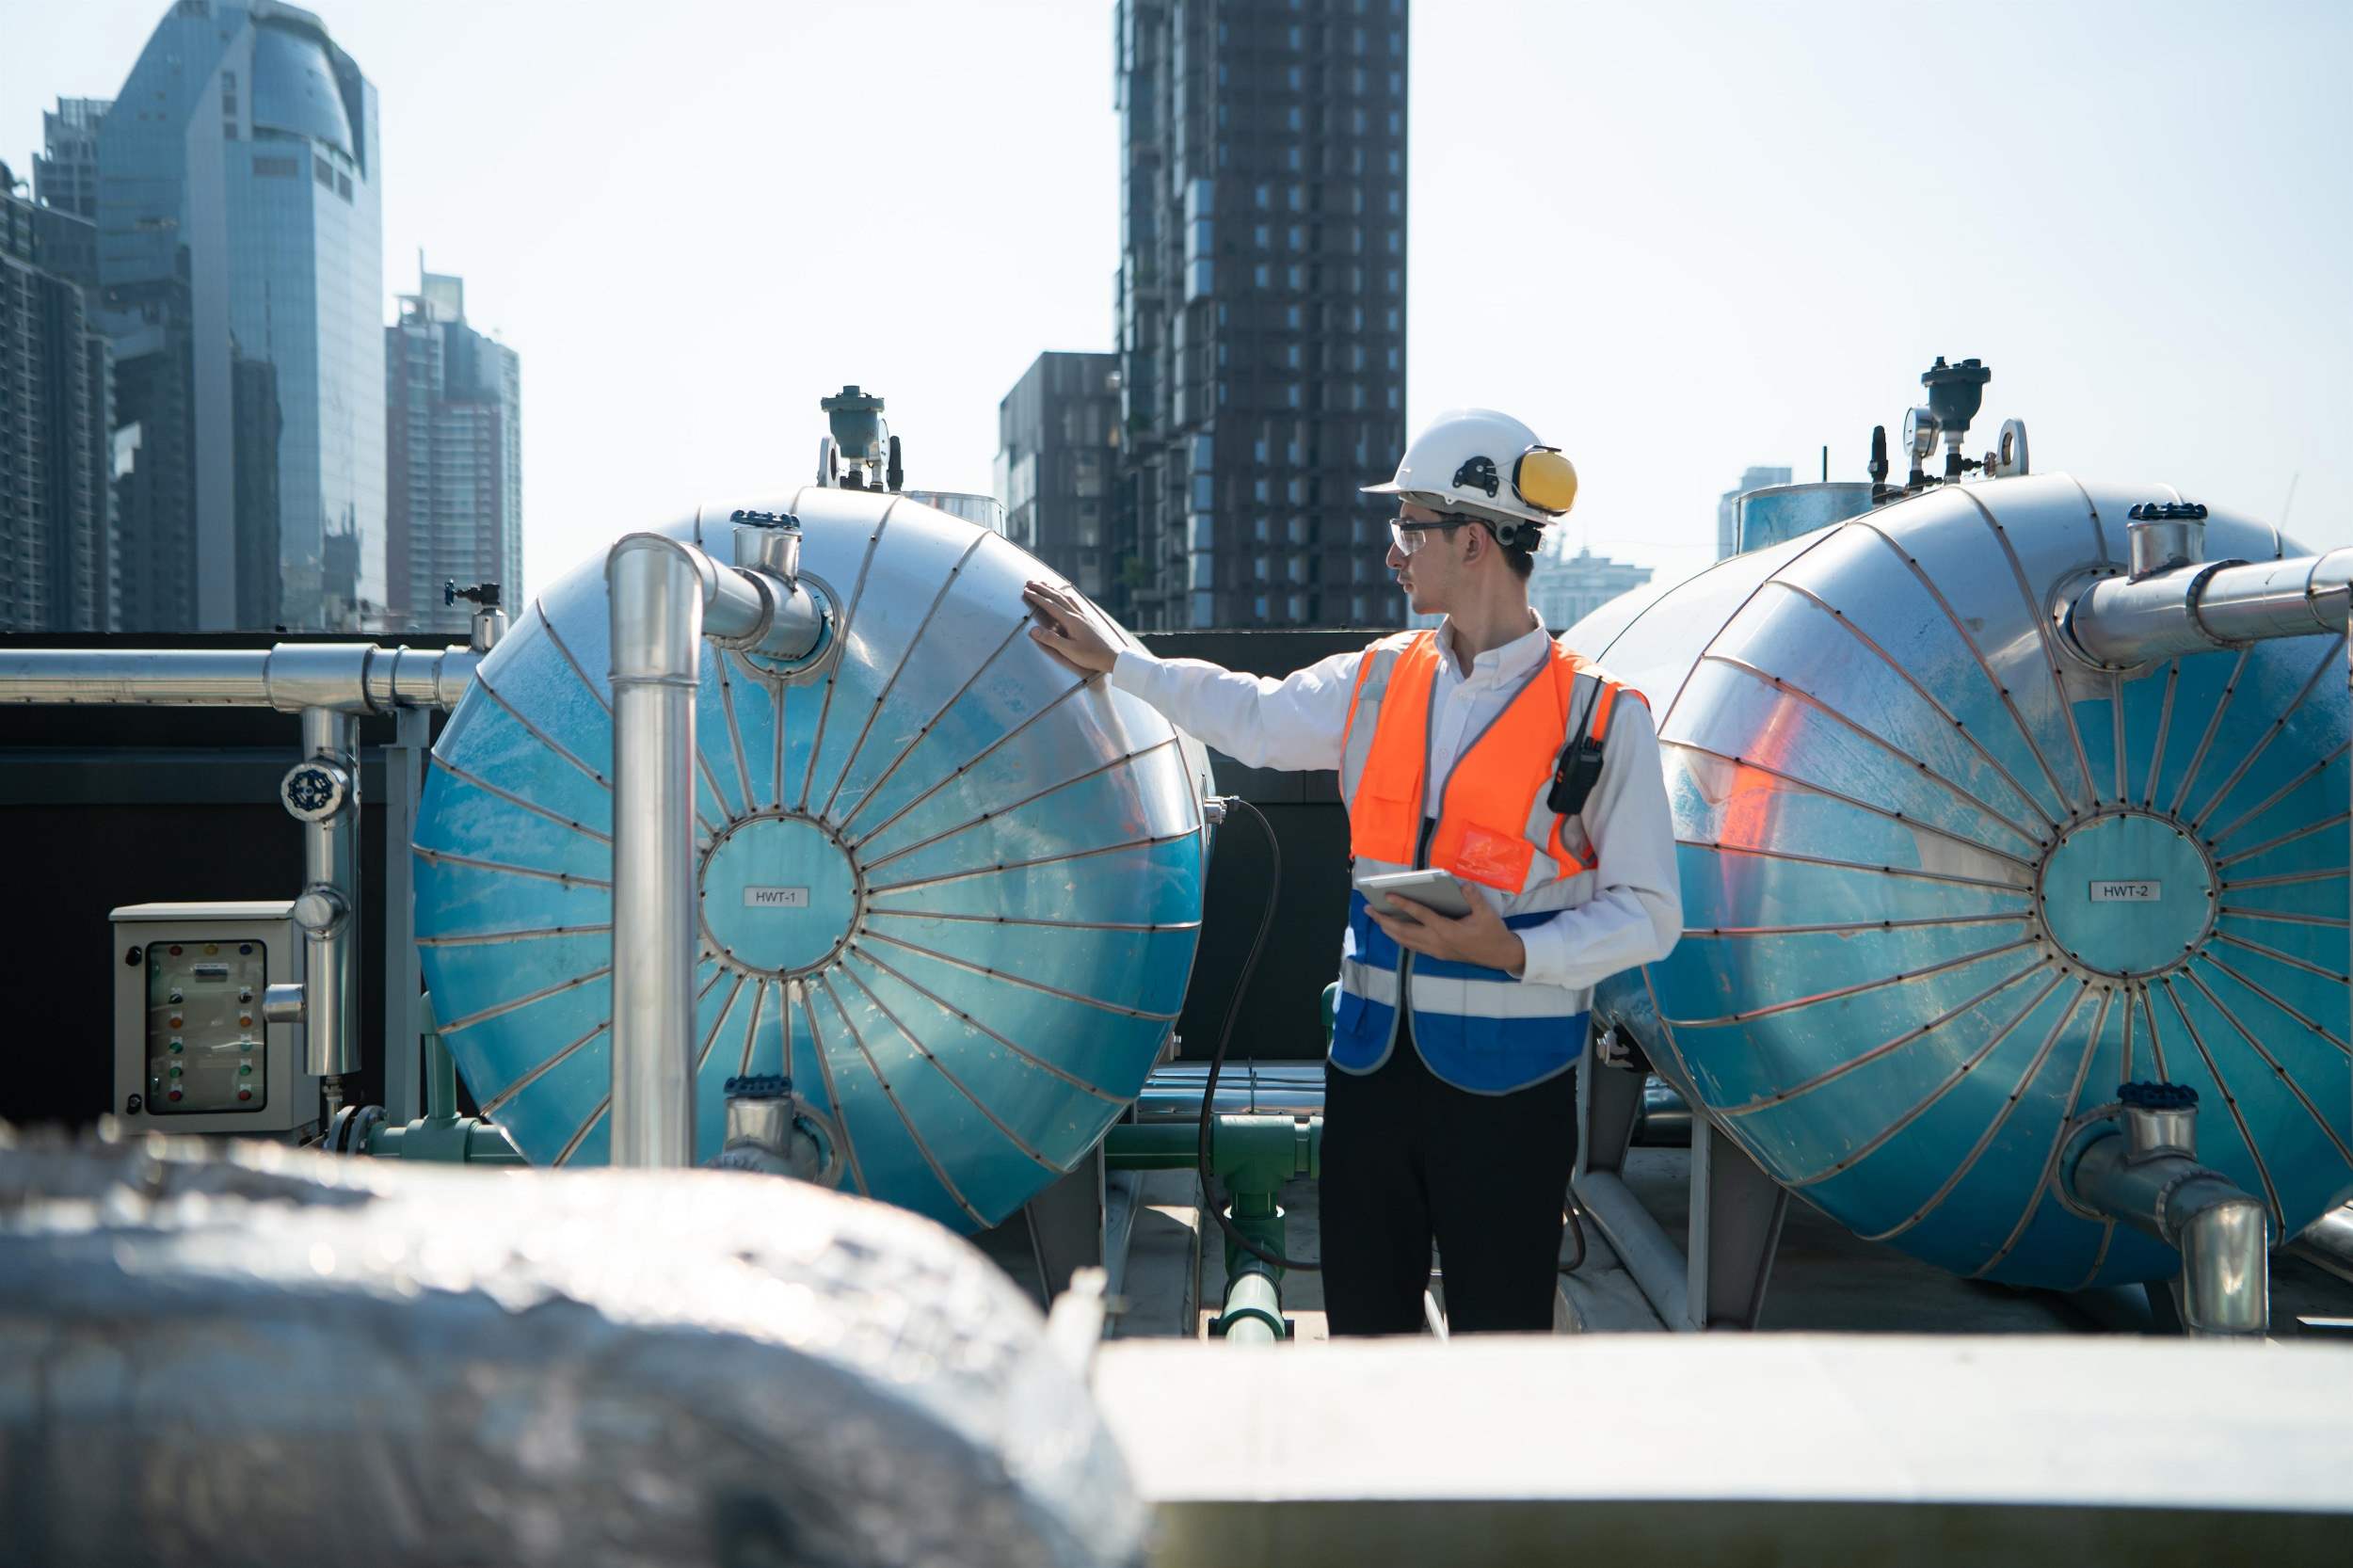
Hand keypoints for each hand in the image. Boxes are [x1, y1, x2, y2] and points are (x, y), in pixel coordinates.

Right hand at [1022, 579, 1118, 674]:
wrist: (1112, 657)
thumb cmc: (1091, 655)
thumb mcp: (1069, 650)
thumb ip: (1051, 639)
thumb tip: (1033, 630)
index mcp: (1071, 621)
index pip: (1051, 605)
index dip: (1037, 598)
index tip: (1026, 591)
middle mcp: (1077, 615)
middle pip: (1057, 597)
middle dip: (1042, 589)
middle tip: (1030, 583)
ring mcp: (1083, 616)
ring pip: (1066, 597)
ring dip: (1053, 589)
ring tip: (1044, 584)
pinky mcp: (1087, 620)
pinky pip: (1073, 602)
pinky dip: (1065, 595)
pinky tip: (1064, 596)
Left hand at [1367, 884, 1526, 975]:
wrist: (1499, 956)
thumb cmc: (1492, 933)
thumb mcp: (1486, 913)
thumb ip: (1473, 898)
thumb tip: (1463, 886)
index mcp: (1447, 931)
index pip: (1421, 915)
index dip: (1403, 904)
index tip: (1388, 895)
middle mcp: (1437, 942)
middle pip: (1404, 932)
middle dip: (1384, 920)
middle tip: (1369, 909)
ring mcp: (1435, 950)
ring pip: (1405, 941)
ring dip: (1388, 930)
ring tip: (1375, 918)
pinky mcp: (1437, 954)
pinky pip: (1412, 946)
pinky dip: (1399, 937)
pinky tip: (1393, 930)